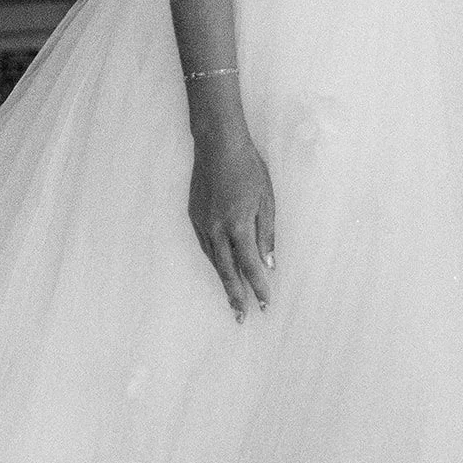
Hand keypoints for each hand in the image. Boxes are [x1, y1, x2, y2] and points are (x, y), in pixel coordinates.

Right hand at [188, 117, 275, 321]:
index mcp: (238, 225)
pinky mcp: (193, 216)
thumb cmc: (248, 168)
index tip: (264, 305)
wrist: (217, 145)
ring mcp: (202, 223)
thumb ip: (267, 233)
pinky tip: (220, 266)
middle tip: (241, 317)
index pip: (250, 266)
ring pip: (214, 261)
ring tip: (232, 299)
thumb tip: (268, 263)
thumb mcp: (266, 199)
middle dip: (235, 296)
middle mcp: (217, 229)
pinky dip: (214, 260)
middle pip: (227, 271)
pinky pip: (205, 246)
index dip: (258, 287)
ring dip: (223, 281)